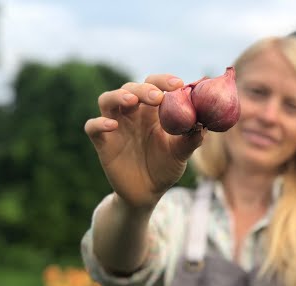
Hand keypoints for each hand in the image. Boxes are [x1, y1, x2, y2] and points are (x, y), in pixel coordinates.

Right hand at [85, 75, 205, 206]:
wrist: (147, 193)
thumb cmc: (165, 168)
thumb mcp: (181, 154)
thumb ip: (191, 139)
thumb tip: (204, 124)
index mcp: (152, 111)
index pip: (154, 85)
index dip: (163, 81)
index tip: (178, 84)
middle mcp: (132, 114)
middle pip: (130, 88)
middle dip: (143, 89)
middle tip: (157, 96)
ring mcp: (115, 127)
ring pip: (107, 100)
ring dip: (117, 96)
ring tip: (131, 100)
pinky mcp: (103, 143)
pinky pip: (92, 127)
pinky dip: (99, 123)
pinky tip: (112, 126)